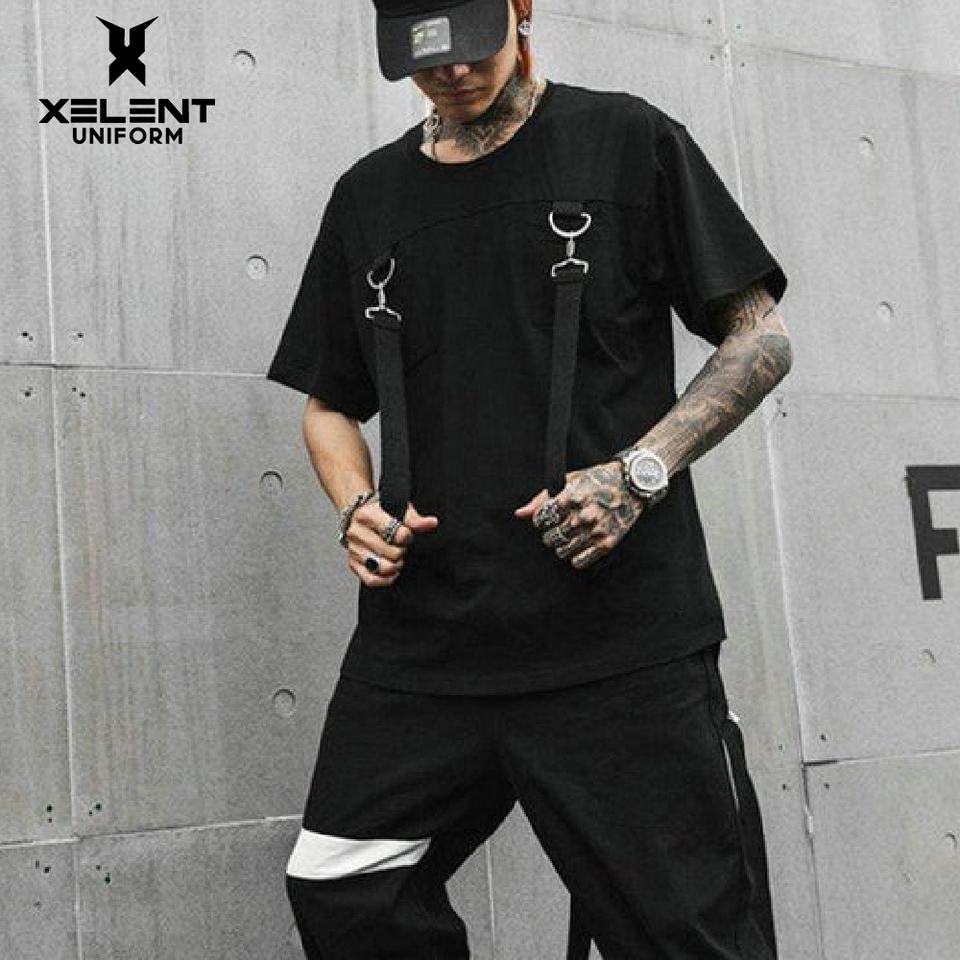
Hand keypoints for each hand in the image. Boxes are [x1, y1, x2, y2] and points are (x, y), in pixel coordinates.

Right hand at [345, 500, 438, 586]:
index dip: (406, 536)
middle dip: (401, 551)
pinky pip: (371, 580)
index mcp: (367, 515)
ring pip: (381, 568)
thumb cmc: (380, 512)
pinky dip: (385, 579)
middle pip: (390, 553)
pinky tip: (391, 571)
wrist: (359, 516)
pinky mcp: (353, 564)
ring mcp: (354, 550)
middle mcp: (356, 532)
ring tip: (396, 558)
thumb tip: (431, 523)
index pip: (394, 532)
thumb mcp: (398, 508)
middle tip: (401, 547)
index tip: (406, 535)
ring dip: (395, 566)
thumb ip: (414, 519)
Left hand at [514, 460, 643, 569]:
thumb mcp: (569, 481)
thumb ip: (542, 499)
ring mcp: (595, 530)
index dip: (541, 520)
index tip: (548, 518)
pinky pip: (579, 562)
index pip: (541, 519)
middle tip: (561, 527)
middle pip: (550, 538)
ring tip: (570, 536)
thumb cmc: (597, 480)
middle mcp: (582, 515)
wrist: (631, 484)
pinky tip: (579, 546)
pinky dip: (575, 557)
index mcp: (571, 497)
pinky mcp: (607, 543)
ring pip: (562, 551)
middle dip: (551, 535)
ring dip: (561, 547)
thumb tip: (519, 514)